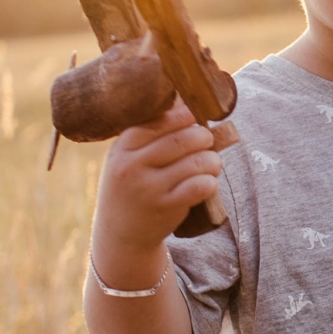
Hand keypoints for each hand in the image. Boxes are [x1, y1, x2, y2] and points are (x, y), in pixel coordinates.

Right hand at [93, 100, 221, 257]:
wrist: (120, 234)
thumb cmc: (131, 186)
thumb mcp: (127, 158)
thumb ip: (150, 134)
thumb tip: (184, 100)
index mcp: (121, 148)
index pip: (158, 122)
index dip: (183, 115)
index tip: (195, 115)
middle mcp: (132, 167)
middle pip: (181, 140)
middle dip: (202, 136)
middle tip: (208, 139)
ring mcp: (148, 189)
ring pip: (195, 163)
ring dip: (212, 160)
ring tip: (211, 162)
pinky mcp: (166, 208)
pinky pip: (200, 186)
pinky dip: (210, 181)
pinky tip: (207, 182)